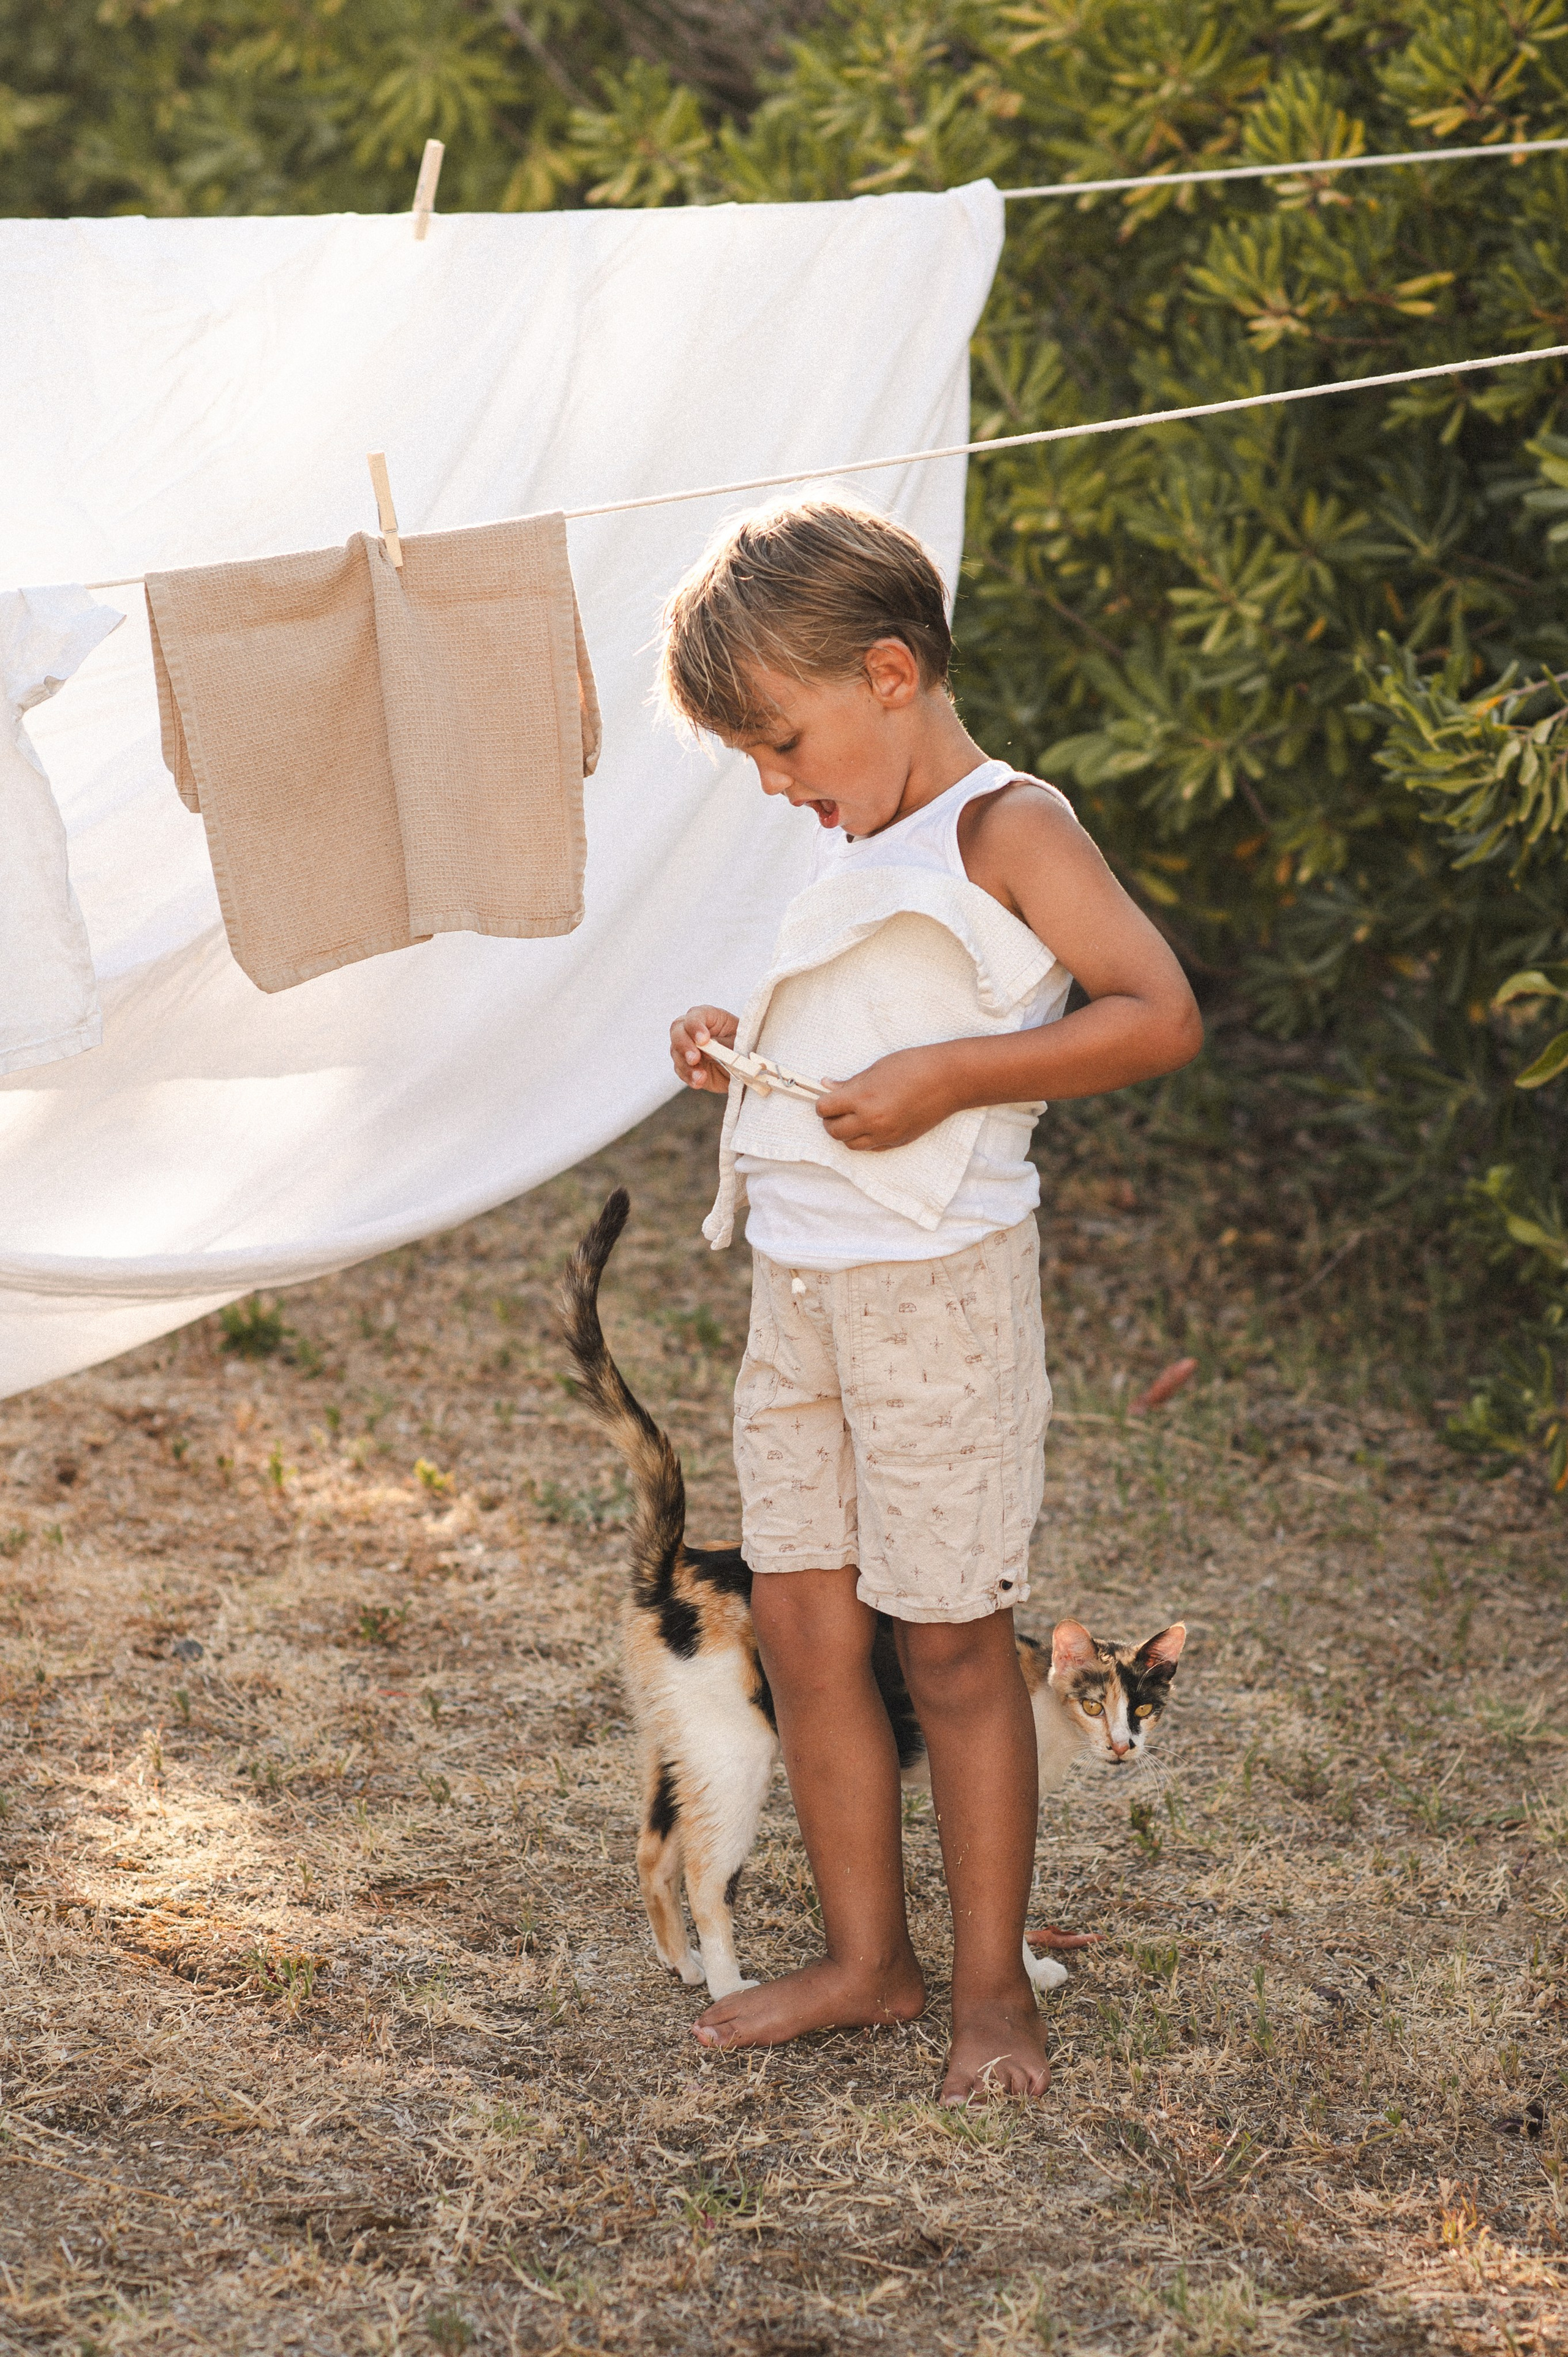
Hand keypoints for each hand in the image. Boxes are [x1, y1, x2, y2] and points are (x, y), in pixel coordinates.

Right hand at [671, 1004, 738, 1093]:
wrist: (746, 1068)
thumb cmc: (743, 1047)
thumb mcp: (738, 1044)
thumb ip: (723, 1045)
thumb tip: (707, 1051)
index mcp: (709, 1017)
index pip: (695, 1016)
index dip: (696, 1027)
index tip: (703, 1040)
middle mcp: (693, 1029)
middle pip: (677, 1031)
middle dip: (684, 1046)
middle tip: (694, 1059)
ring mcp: (687, 1047)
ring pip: (676, 1052)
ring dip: (687, 1066)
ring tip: (701, 1077)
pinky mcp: (685, 1065)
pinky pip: (680, 1070)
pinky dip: (689, 1077)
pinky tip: (698, 1081)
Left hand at [815, 1046, 958, 1150]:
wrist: (948, 1079)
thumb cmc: (913, 1066)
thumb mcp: (876, 1068)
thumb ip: (850, 1082)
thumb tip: (827, 1086)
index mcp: (862, 1098)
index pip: (825, 1109)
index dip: (823, 1104)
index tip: (827, 1099)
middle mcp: (871, 1121)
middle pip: (833, 1131)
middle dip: (830, 1121)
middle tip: (837, 1110)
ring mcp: (885, 1134)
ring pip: (850, 1145)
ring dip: (847, 1133)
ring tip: (854, 1119)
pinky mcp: (898, 1141)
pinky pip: (871, 1148)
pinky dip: (865, 1139)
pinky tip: (871, 1125)